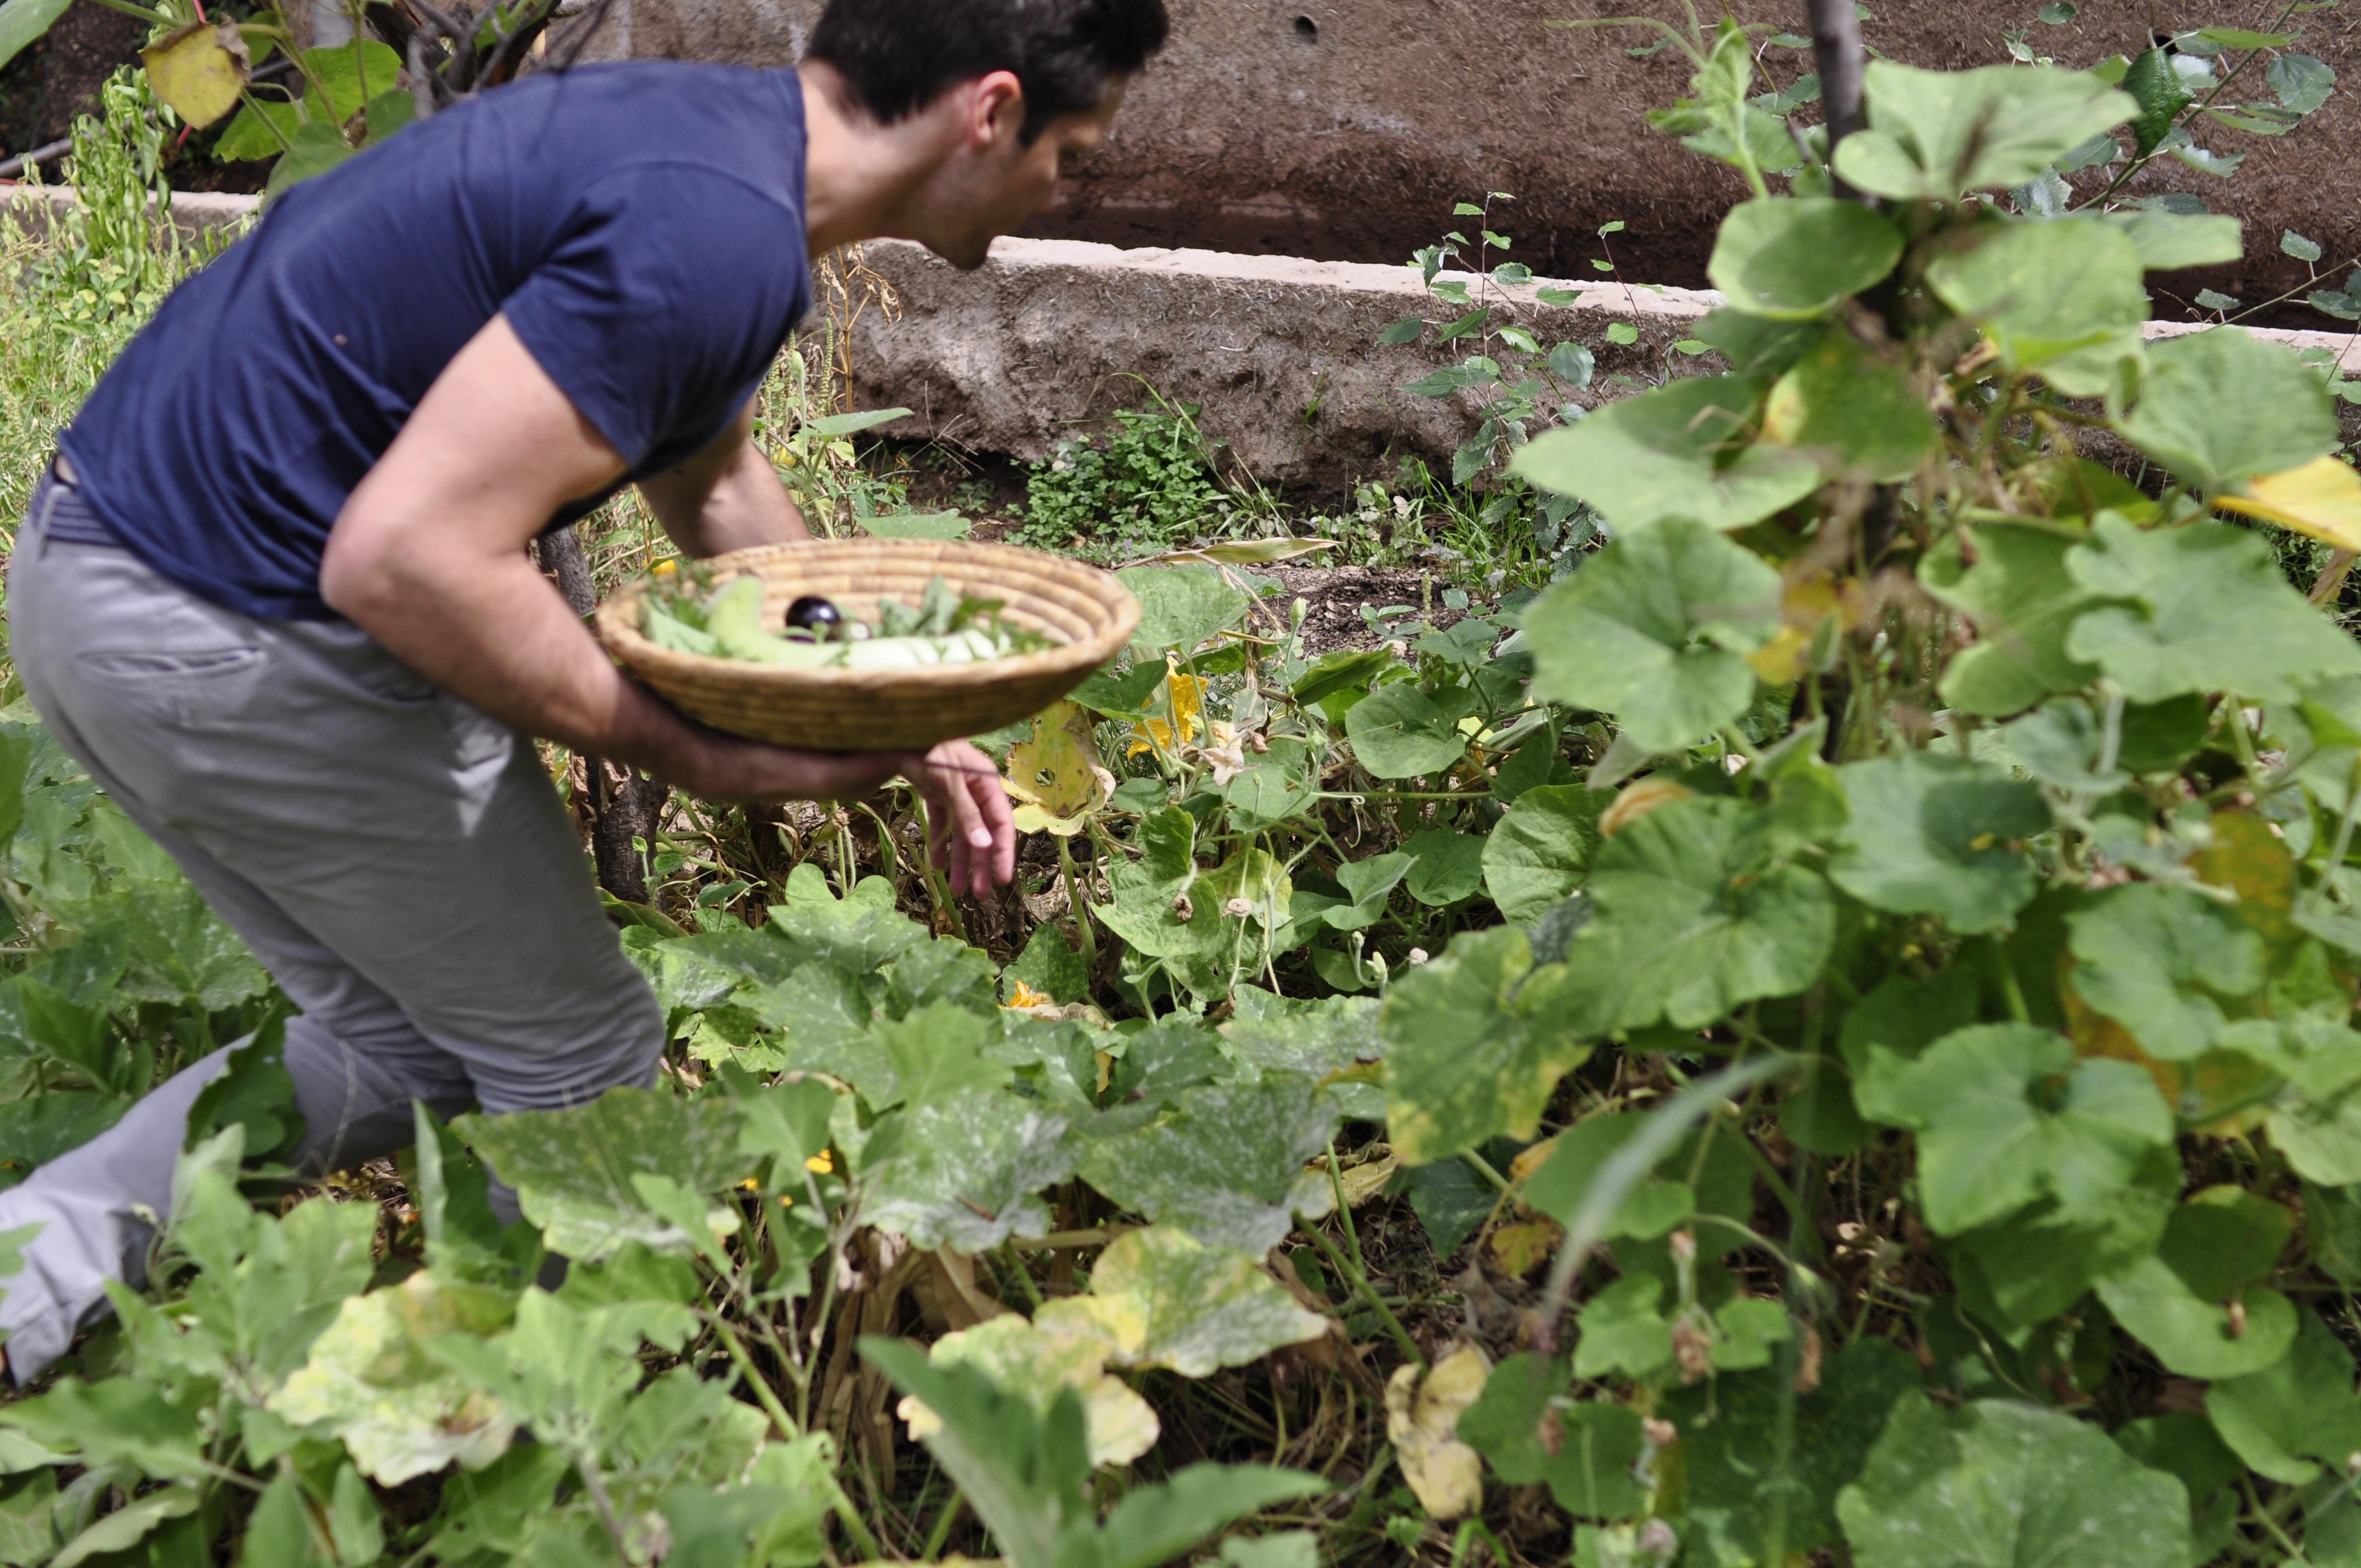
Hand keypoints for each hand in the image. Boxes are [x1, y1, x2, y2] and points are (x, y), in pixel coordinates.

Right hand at [677, 735, 1013, 899]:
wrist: (793, 757)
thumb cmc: (827, 772)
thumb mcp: (876, 794)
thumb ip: (906, 807)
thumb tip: (932, 843)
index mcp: (929, 759)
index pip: (969, 801)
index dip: (979, 839)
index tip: (982, 878)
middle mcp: (935, 747)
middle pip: (982, 798)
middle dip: (991, 847)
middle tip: (993, 888)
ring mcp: (926, 743)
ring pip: (974, 795)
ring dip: (984, 840)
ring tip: (985, 882)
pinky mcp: (913, 748)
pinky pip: (950, 787)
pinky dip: (967, 817)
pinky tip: (978, 845)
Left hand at [894, 740, 1017, 900]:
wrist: (900, 729)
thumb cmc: (931, 749)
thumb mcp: (950, 784)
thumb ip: (967, 814)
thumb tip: (984, 845)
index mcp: (987, 784)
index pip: (1001, 824)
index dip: (1002, 852)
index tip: (1001, 880)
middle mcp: (975, 790)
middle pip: (983, 833)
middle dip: (981, 864)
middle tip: (980, 895)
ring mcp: (956, 793)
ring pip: (962, 833)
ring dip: (961, 860)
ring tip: (957, 890)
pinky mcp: (937, 794)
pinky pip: (942, 824)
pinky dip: (940, 843)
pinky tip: (936, 865)